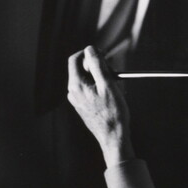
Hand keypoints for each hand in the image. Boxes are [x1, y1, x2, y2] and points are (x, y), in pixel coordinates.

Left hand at [67, 46, 134, 165]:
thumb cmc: (113, 113)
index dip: (88, 53)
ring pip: (86, 79)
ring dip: (100, 77)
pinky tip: (111, 94)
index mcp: (76, 85)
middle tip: (113, 71)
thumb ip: (98, 65)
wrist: (113, 137)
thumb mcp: (108, 85)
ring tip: (115, 85)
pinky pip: (88, 89)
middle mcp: (72, 92)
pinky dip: (99, 87)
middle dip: (97, 66)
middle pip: (80, 68)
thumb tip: (90, 49)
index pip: (75, 59)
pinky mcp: (82, 106)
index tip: (102, 54)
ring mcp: (76, 100)